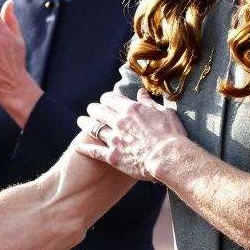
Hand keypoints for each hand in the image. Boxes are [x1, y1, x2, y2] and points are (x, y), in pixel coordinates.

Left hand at [75, 88, 189, 181]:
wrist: (170, 158)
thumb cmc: (172, 135)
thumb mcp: (164, 113)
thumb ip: (149, 102)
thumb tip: (141, 92)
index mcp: (131, 109)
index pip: (110, 98)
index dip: (106, 99)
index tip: (105, 101)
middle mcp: (119, 121)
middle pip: (98, 111)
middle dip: (93, 109)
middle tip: (91, 110)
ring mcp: (114, 139)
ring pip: (93, 128)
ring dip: (85, 124)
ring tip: (81, 122)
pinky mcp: (113, 156)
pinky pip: (94, 151)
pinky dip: (84, 148)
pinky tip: (77, 146)